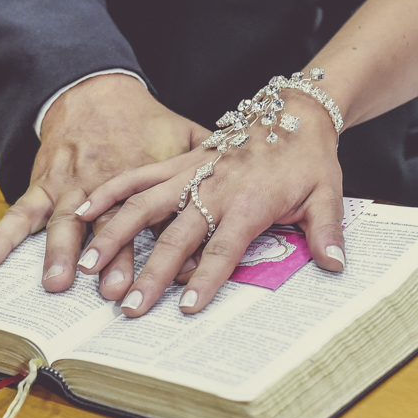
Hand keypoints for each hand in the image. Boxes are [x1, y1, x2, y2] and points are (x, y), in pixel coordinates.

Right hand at [0, 74, 207, 301]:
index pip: (155, 215)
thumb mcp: (188, 137)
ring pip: (63, 218)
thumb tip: (256, 186)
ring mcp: (72, 182)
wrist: (95, 91)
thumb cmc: (147, 122)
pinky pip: (20, 210)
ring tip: (54, 282)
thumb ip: (216, 165)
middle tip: (110, 290)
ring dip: (57, 250)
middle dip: (109, 257)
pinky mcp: (45, 183)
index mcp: (147, 173)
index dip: (157, 245)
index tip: (164, 276)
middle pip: (109, 221)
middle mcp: (107, 179)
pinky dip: (3, 235)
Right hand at [76, 88, 344, 315]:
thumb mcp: (327, 193)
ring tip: (90, 266)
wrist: (294, 110)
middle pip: (177, 237)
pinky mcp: (178, 162)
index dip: (206, 279)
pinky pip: (138, 177)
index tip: (187, 307)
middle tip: (129, 305)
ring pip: (145, 207)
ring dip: (116, 236)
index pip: (224, 248)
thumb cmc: (308, 156)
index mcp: (249, 203)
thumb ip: (326, 231)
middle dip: (152, 274)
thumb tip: (336, 265)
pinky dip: (110, 192)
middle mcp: (213, 189)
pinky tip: (82, 211)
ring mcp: (190, 174)